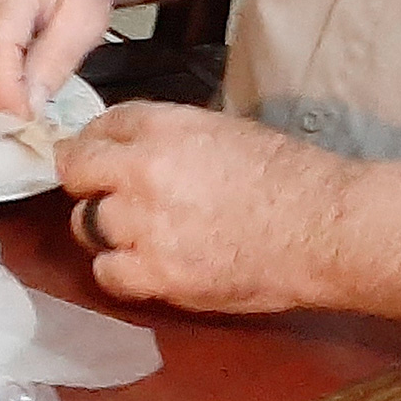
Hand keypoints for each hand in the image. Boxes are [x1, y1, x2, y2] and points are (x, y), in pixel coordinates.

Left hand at [56, 101, 347, 313]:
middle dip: (89, 182)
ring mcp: (146, 225)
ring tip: (135, 232)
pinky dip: (120, 270)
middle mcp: (141, 170)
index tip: (96, 156)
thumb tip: (129, 146)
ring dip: (104, 227)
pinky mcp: (160, 274)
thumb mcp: (219, 128)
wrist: (323, 226)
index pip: (97, 126)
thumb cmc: (287, 174)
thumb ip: (165, 135)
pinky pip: (108, 273)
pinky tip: (143, 264)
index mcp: (160, 126)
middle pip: (77, 172)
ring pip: (86, 224)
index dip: (93, 144)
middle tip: (108, 194)